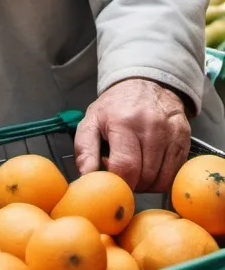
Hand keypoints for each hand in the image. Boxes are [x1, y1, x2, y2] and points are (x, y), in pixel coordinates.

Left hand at [75, 78, 189, 191]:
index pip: (125, 167)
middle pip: (145, 177)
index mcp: (123, 122)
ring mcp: (171, 133)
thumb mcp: (90, 121)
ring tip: (135, 170)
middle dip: (131, 184)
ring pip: (162, 180)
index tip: (112, 180)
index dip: (117, 181)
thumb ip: (84, 150)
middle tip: (122, 174)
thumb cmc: (114, 107)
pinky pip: (175, 174)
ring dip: (147, 184)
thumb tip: (87, 177)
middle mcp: (151, 127)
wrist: (144, 84)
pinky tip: (150, 166)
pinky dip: (161, 178)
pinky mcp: (185, 139)